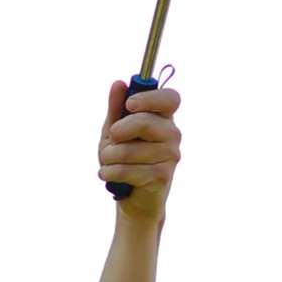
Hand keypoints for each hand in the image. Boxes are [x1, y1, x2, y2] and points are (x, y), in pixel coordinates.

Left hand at [99, 79, 181, 220]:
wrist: (134, 198)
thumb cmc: (125, 159)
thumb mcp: (115, 131)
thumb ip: (116, 109)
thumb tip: (118, 83)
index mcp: (163, 118)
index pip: (171, 98)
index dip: (150, 98)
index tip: (130, 105)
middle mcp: (172, 134)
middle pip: (145, 122)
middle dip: (118, 131)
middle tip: (112, 138)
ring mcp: (171, 155)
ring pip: (129, 150)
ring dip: (109, 157)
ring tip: (109, 163)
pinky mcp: (163, 176)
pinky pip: (127, 170)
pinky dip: (110, 173)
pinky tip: (110, 175)